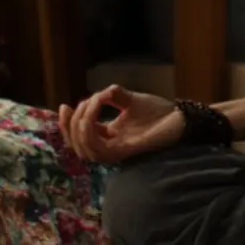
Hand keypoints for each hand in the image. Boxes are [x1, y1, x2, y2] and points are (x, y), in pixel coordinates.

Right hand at [58, 84, 182, 163]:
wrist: (180, 117)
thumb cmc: (159, 111)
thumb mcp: (130, 100)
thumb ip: (113, 96)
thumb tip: (99, 93)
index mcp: (108, 137)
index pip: (79, 138)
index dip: (66, 125)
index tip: (64, 105)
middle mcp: (110, 147)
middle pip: (78, 146)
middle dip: (71, 124)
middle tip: (79, 104)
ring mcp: (117, 151)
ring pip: (85, 151)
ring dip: (80, 126)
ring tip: (89, 104)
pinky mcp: (126, 151)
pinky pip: (100, 149)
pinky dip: (91, 130)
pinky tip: (96, 109)